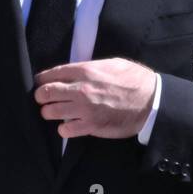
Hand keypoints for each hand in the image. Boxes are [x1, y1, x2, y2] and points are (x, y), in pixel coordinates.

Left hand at [34, 58, 156, 139]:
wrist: (152, 101)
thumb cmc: (135, 80)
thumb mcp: (112, 64)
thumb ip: (90, 67)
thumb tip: (74, 71)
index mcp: (85, 71)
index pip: (50, 74)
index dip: (41, 80)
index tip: (41, 83)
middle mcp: (81, 89)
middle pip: (45, 93)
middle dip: (41, 97)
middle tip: (44, 99)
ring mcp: (85, 109)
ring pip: (50, 112)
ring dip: (50, 112)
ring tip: (56, 112)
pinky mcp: (91, 126)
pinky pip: (65, 130)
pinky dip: (64, 128)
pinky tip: (69, 125)